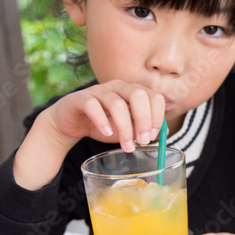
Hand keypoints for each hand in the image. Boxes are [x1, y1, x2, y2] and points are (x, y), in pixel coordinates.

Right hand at [14, 80, 164, 190]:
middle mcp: (119, 87)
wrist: (71, 122)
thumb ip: (143, 128)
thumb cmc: (104, 124)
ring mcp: (99, 90)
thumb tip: (164, 133)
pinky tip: (107, 134)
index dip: (157, 116)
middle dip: (144, 120)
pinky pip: (92, 105)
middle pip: (138, 95)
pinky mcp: (81, 98)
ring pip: (117, 103)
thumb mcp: (128, 127)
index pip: (154, 96)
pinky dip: (102, 121)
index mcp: (134, 91)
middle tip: (143, 141)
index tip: (154, 136)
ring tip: (127, 146)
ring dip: (125, 127)